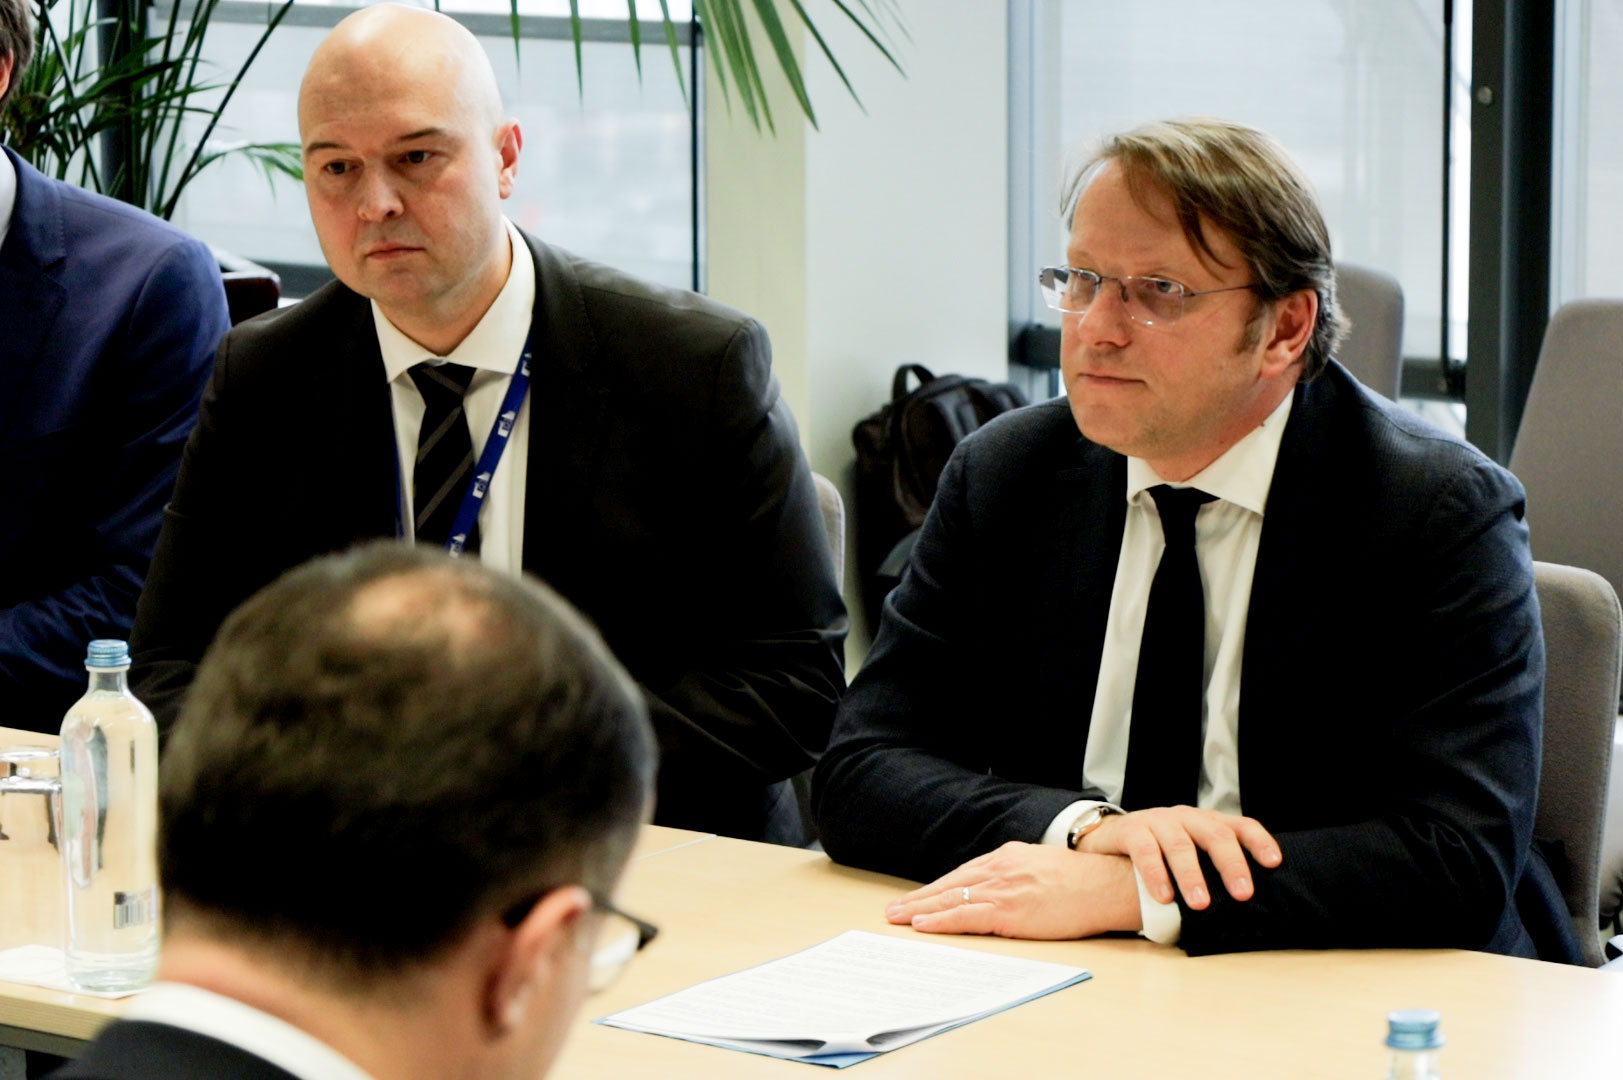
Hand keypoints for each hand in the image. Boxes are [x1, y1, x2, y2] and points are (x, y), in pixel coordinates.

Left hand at [883, 842, 1139, 939]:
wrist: (1108, 883)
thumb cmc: (1083, 880)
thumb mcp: (1042, 865)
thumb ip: (1018, 873)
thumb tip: (1001, 888)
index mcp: (1008, 856)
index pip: (963, 874)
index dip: (937, 888)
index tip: (917, 897)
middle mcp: (1000, 868)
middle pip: (950, 884)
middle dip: (919, 898)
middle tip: (893, 909)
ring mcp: (1003, 888)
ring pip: (951, 899)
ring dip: (920, 909)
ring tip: (897, 917)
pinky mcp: (1010, 909)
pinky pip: (966, 916)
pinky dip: (940, 920)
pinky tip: (922, 924)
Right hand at [1078, 807, 1281, 908]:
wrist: (1112, 838)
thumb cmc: (1162, 853)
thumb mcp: (1192, 854)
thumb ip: (1214, 869)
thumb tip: (1250, 909)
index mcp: (1208, 823)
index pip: (1241, 825)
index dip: (1259, 842)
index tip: (1274, 863)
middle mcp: (1187, 818)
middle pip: (1215, 835)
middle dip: (1231, 864)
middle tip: (1243, 894)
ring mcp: (1159, 821)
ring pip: (1180, 845)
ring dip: (1192, 876)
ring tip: (1200, 903)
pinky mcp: (1131, 829)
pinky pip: (1145, 851)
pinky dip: (1156, 875)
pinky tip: (1163, 897)